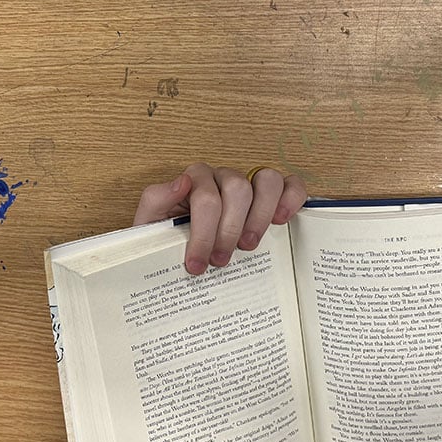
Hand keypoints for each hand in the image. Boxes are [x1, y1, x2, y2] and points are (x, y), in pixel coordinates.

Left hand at [134, 163, 306, 274]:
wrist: (176, 253)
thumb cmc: (169, 239)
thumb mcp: (151, 224)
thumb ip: (157, 200)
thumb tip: (182, 182)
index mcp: (194, 181)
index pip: (206, 197)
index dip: (203, 233)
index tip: (197, 264)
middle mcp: (223, 177)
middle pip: (237, 189)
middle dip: (229, 229)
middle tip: (221, 260)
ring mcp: (249, 183)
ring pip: (266, 180)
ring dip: (259, 216)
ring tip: (249, 245)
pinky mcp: (273, 195)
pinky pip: (290, 184)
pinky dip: (291, 198)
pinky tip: (282, 221)